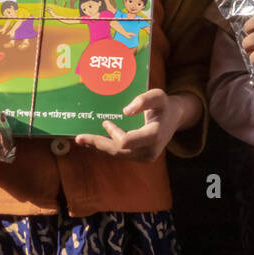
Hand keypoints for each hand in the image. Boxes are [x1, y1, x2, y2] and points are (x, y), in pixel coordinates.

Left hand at [76, 89, 195, 161]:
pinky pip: (120, 154)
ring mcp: (145, 157)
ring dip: (100, 146)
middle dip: (97, 144)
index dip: (112, 133)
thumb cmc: (164, 105)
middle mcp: (149, 151)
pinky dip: (108, 147)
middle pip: (117, 151)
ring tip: (84, 140)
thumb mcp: (158, 96)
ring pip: (117, 154)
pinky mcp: (141, 158)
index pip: (125, 141)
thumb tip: (125, 111)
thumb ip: (144, 100)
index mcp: (154, 136)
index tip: (105, 122)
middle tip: (78, 138)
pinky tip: (96, 142)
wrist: (175, 118)